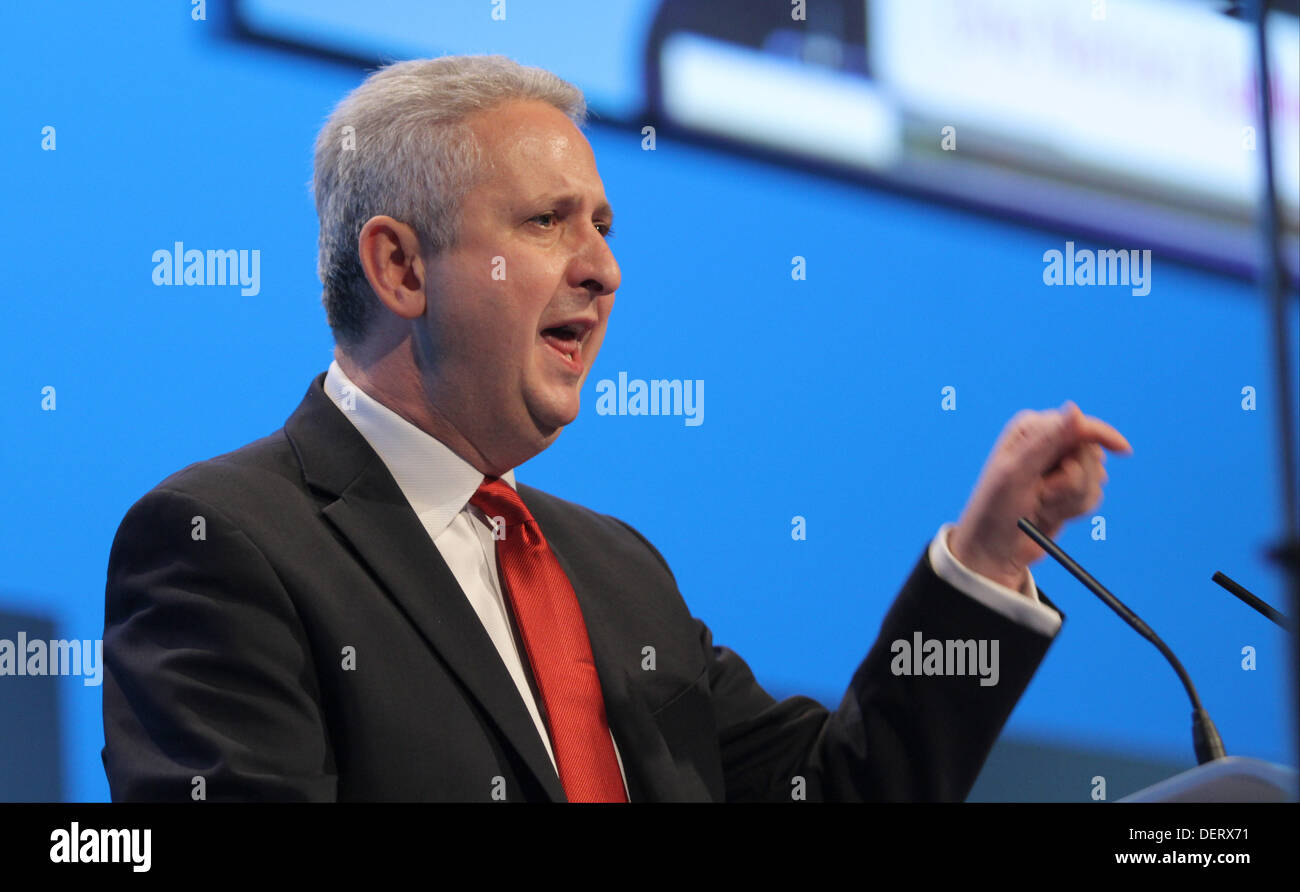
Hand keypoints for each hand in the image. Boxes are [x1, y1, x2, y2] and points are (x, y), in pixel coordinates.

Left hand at [949, 401, 1131, 592]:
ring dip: (1071, 499)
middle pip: (1092, 452)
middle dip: (1075, 480)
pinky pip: (1093, 496)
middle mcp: (1046, 443)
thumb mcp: (1017, 473)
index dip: (1099, 437)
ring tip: (1040, 506)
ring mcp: (1058, 466)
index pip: (1079, 425)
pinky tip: (1050, 515)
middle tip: (1042, 494)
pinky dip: (1075, 509)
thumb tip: (1074, 408)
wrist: (994, 549)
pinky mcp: (1067, 489)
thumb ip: (1047, 441)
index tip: (1124, 450)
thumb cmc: (995, 510)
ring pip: (1095, 477)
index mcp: (1031, 429)